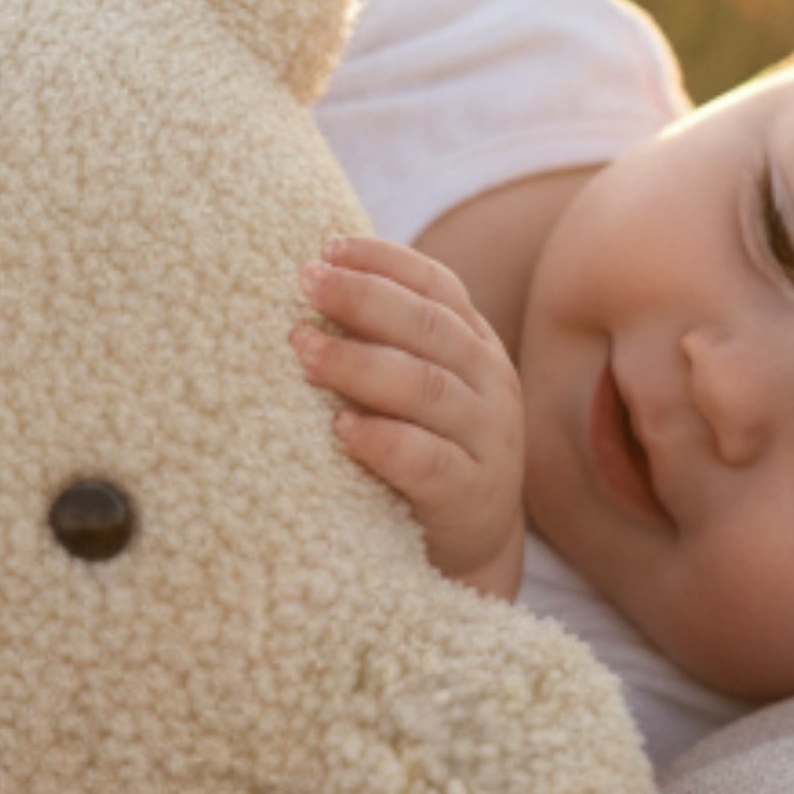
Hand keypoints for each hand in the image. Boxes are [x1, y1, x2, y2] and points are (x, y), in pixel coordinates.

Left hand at [290, 235, 526, 600]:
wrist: (470, 546)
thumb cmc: (425, 449)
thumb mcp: (416, 388)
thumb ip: (383, 340)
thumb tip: (309, 280)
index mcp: (475, 346)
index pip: (438, 286)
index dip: (385, 262)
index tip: (326, 247)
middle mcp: (490, 383)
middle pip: (429, 328)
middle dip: (364, 298)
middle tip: (306, 283)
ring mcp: (487, 440)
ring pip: (426, 388)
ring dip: (360, 364)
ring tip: (304, 351)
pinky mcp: (471, 495)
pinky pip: (428, 462)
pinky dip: (384, 442)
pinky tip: (342, 430)